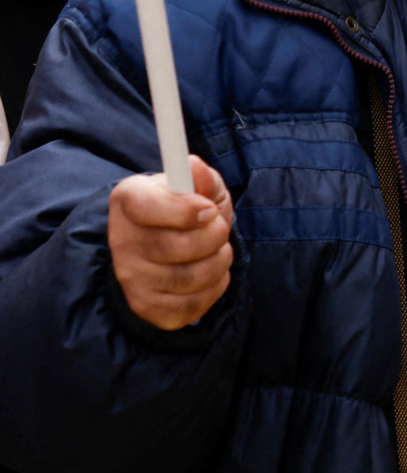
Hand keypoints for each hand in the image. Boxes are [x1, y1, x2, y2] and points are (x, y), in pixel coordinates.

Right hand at [107, 156, 233, 330]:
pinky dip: (215, 286)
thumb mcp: (197, 186)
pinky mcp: (147, 307)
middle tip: (219, 228)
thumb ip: (199, 176)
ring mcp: (131, 279)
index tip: (209, 209)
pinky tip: (208, 272)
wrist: (168, 245)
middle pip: (174, 247)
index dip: (184, 210)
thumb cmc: (187, 209)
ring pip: (190, 278)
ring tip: (216, 249)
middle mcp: (122, 241)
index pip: (146, 208)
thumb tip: (193, 165)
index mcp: (129, 200)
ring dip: (219, 261)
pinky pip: (193, 304)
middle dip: (214, 236)